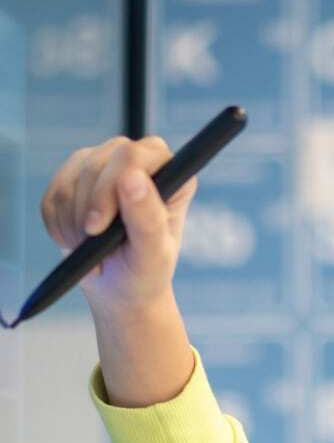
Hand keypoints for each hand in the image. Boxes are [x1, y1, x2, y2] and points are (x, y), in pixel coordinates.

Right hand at [39, 134, 198, 317]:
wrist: (120, 286)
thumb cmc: (145, 271)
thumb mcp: (152, 254)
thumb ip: (148, 218)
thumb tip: (133, 177)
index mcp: (171, 174)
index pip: (132, 156)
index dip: (109, 187)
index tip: (99, 226)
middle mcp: (138, 161)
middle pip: (97, 163)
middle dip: (88, 209)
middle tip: (93, 242)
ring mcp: (104, 163)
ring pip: (71, 179)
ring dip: (73, 222)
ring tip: (93, 250)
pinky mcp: (75, 176)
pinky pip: (54, 194)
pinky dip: (59, 224)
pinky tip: (78, 243)